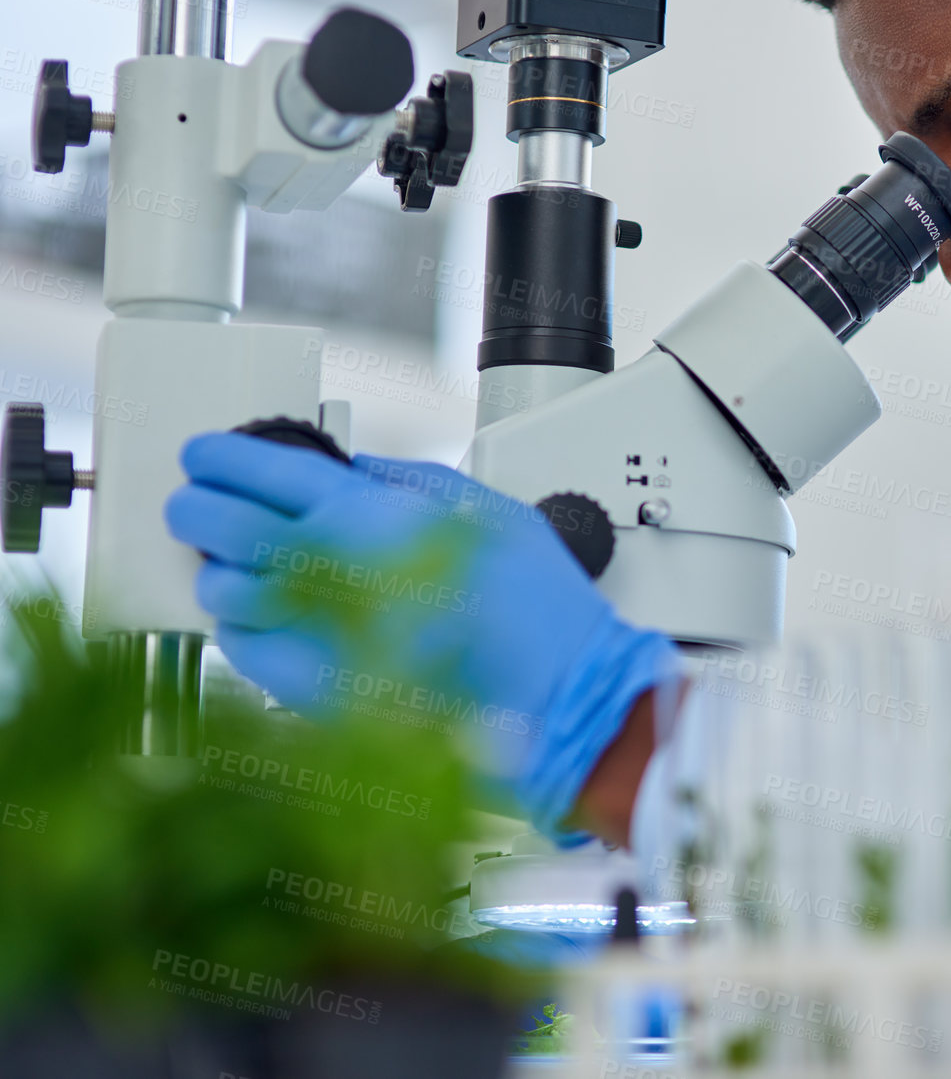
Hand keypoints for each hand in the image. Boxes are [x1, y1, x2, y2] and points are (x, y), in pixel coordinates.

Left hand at [163, 432, 680, 841]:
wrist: (552, 697)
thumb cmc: (535, 607)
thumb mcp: (487, 510)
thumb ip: (411, 481)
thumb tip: (356, 472)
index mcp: (368, 512)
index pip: (258, 468)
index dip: (221, 457)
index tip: (207, 456)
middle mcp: (324, 565)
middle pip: (215, 523)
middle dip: (196, 507)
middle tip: (198, 507)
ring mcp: (310, 632)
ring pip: (220, 590)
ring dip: (223, 574)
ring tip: (246, 571)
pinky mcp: (309, 688)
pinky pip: (242, 650)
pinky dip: (246, 630)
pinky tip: (275, 622)